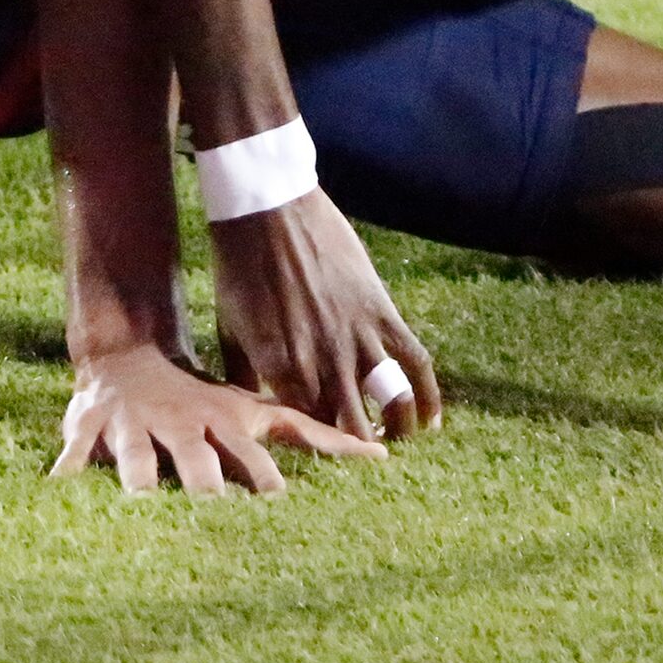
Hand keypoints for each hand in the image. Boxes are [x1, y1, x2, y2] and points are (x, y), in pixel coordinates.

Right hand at [50, 343, 384, 493]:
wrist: (129, 354)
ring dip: (144, 486)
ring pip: (142, 463)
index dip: (270, 484)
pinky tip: (58, 496)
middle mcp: (185, 428)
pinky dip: (68, 473)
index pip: (256, 458)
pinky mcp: (92, 427)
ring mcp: (138, 427)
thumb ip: (314, 435)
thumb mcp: (256, 410)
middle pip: (202, 467)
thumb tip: (383, 457)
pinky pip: (76, 454)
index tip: (286, 510)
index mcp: (225, 425)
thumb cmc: (204, 399)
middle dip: (210, 492)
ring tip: (144, 511)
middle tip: (218, 521)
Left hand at [209, 189, 440, 440]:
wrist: (267, 208)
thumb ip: (244, 370)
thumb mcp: (230, 325)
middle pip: (349, 423)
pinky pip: (414, 360)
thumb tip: (250, 403)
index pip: (305, 426)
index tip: (325, 453)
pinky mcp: (380, 310)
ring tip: (400, 437)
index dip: (318, 444)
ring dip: (398, 426)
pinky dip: (429, 394)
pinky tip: (433, 417)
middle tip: (364, 453)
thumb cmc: (239, 265)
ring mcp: (354, 336)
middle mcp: (321, 360)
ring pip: (390, 401)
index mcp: (278, 368)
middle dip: (358, 446)